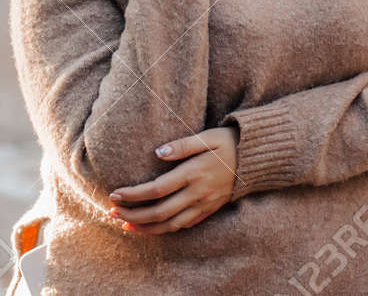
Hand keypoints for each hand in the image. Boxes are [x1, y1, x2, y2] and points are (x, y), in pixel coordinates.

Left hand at [106, 126, 238, 233]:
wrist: (256, 159)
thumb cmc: (227, 143)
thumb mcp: (206, 137)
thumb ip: (182, 145)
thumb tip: (157, 153)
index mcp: (193, 174)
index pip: (156, 190)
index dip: (134, 195)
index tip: (115, 194)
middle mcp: (197, 194)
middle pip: (159, 212)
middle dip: (133, 215)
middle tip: (111, 213)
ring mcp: (203, 205)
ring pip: (170, 225)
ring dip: (145, 228)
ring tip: (124, 225)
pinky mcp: (208, 211)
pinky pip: (182, 226)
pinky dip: (163, 230)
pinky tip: (149, 228)